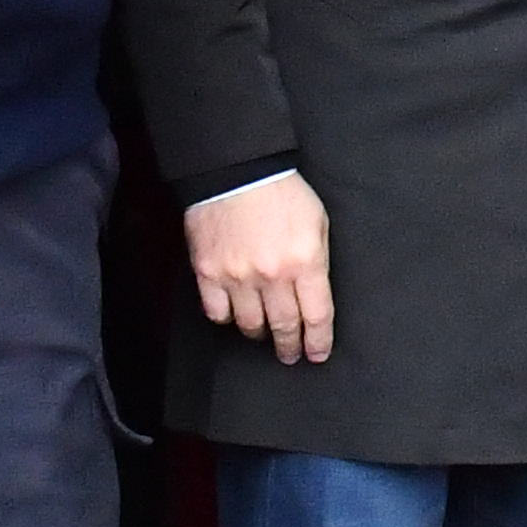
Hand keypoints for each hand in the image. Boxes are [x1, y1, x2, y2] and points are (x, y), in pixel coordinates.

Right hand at [185, 171, 334, 366]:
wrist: (237, 171)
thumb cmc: (283, 193)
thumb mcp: (318, 223)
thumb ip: (317, 262)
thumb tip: (314, 296)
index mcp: (305, 262)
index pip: (316, 316)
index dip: (318, 341)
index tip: (317, 354)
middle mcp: (271, 275)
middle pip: (284, 326)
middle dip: (290, 346)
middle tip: (291, 355)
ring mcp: (237, 276)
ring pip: (250, 325)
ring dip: (260, 334)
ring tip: (264, 335)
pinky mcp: (208, 273)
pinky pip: (217, 313)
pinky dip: (227, 319)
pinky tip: (235, 315)